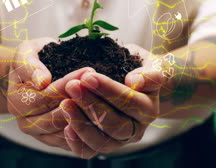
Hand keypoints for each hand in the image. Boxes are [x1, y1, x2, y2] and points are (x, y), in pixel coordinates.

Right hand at [7, 38, 94, 150]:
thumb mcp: (26, 53)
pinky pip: (74, 143)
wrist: (31, 74)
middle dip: (80, 101)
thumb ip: (29, 65)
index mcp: (17, 103)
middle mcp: (26, 123)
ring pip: (67, 133)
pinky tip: (103, 115)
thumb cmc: (31, 59)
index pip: (45, 97)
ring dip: (87, 116)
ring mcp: (41, 135)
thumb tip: (41, 81)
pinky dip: (89, 131)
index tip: (88, 70)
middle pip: (56, 118)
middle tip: (100, 86)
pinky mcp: (57, 141)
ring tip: (105, 99)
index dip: (66, 84)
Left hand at [62, 44, 164, 158]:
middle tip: (72, 86)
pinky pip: (88, 151)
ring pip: (101, 141)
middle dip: (91, 104)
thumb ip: (149, 73)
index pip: (130, 102)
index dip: (108, 90)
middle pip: (115, 124)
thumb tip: (134, 82)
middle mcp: (136, 130)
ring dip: (81, 122)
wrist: (135, 85)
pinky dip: (76, 141)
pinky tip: (66, 126)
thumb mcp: (150, 66)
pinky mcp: (102, 146)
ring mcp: (119, 141)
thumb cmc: (139, 72)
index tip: (88, 76)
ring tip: (65, 103)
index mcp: (148, 109)